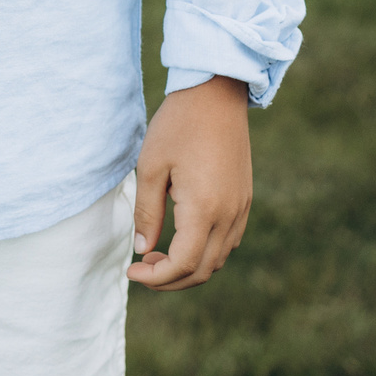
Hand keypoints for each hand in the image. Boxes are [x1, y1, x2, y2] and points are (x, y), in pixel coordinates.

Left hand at [130, 74, 252, 289]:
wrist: (216, 96)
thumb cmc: (177, 126)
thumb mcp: (150, 167)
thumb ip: (147, 212)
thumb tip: (142, 249)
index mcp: (204, 210)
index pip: (183, 264)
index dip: (156, 277)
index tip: (131, 272)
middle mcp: (229, 215)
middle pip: (203, 269)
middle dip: (170, 279)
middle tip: (140, 268)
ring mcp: (241, 209)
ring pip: (218, 258)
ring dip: (188, 267)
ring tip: (155, 255)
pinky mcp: (245, 200)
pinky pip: (227, 241)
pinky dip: (204, 251)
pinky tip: (180, 238)